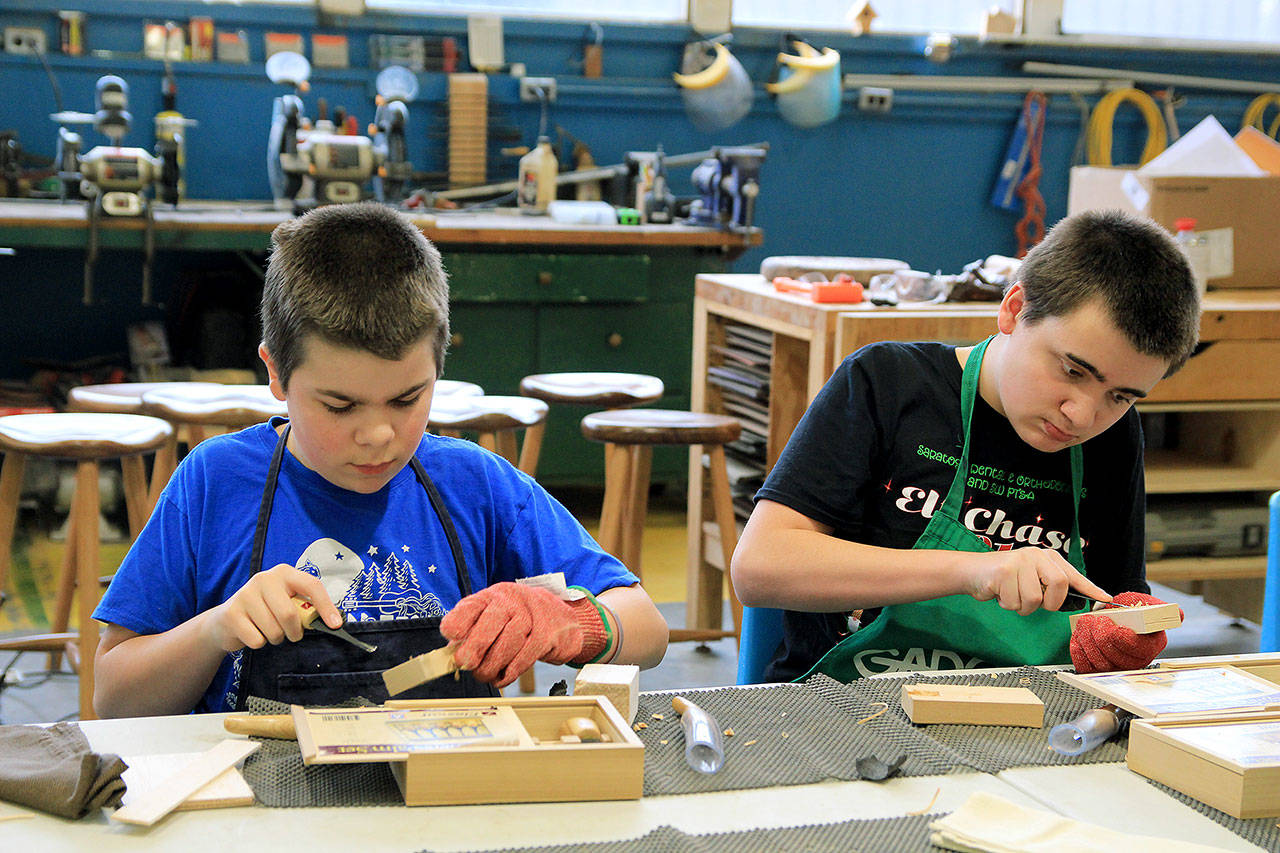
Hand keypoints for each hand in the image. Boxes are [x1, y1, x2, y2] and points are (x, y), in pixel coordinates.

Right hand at [204, 564, 341, 652]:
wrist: (226, 620)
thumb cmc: (266, 611)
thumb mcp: (286, 602)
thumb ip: (305, 607)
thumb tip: (333, 622)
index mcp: (284, 573)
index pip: (311, 585)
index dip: (325, 606)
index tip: (335, 625)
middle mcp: (264, 579)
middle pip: (289, 614)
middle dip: (294, 632)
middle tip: (292, 635)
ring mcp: (245, 594)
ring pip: (273, 630)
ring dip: (276, 638)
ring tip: (268, 630)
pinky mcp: (231, 613)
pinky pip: (257, 640)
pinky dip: (259, 643)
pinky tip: (252, 632)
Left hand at [441, 583, 605, 687]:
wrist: (561, 617)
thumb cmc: (521, 619)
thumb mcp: (494, 616)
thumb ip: (473, 631)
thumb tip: (451, 654)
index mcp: (492, 596)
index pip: (471, 606)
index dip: (458, 622)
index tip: (450, 637)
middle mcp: (511, 601)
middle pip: (490, 623)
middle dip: (475, 647)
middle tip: (465, 664)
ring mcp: (532, 615)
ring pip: (508, 642)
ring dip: (493, 665)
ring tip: (485, 674)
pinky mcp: (547, 633)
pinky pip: (526, 655)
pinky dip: (511, 671)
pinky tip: (503, 677)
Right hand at [961, 547, 1111, 615]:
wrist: (972, 571)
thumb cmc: (1004, 579)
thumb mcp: (1031, 578)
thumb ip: (1051, 586)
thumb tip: (1079, 600)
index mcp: (1046, 557)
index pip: (1073, 575)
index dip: (1090, 589)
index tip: (1106, 600)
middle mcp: (1036, 555)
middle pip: (1058, 586)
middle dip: (1048, 602)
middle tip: (1033, 600)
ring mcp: (1020, 561)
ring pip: (1034, 599)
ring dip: (1021, 606)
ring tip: (1011, 594)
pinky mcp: (1004, 571)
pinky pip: (1015, 602)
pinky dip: (1007, 604)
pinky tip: (1000, 593)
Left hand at [1070, 591, 1183, 672]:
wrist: (1115, 611)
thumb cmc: (1132, 608)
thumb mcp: (1148, 604)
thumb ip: (1160, 608)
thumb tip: (1178, 614)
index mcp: (1150, 646)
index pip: (1137, 650)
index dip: (1123, 639)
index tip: (1114, 625)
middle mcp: (1135, 660)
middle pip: (1115, 659)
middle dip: (1100, 637)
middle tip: (1094, 620)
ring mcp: (1116, 666)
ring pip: (1099, 663)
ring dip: (1088, 640)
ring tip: (1086, 623)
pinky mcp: (1098, 667)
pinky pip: (1085, 666)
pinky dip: (1079, 649)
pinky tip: (1080, 635)